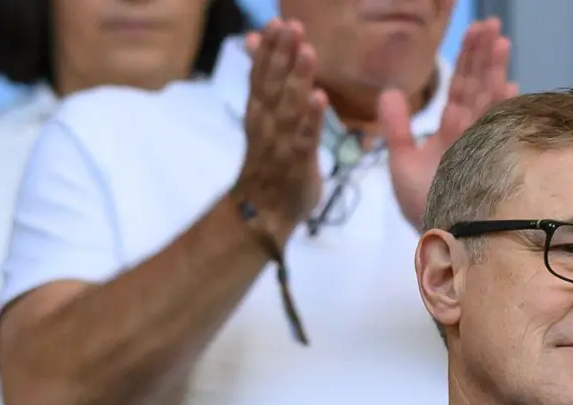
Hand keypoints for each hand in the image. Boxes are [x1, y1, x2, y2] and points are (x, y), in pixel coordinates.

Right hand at [233, 19, 326, 240]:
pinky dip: (310, 119)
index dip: (268, 49)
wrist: (261, 213)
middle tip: (291, 25)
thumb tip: (253, 41)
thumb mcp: (262, 117)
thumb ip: (263, 80)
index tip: (276, 22)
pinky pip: (304, 138)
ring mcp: (280, 143)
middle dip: (282, 55)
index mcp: (259, 111)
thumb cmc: (268, 162)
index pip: (261, 75)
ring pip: (288, 107)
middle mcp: (265, 123)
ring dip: (297, 80)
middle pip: (273, 85)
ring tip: (307, 52)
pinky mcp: (297, 162)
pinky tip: (319, 98)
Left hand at [379, 17, 515, 224]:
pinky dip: (504, 111)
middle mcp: (471, 135)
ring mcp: (482, 149)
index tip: (477, 30)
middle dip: (483, 57)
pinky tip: (511, 87)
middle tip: (491, 24)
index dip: (467, 59)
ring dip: (495, 74)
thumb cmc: (421, 205)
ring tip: (501, 44)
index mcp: (452, 130)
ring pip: (489, 104)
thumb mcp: (400, 162)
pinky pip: (498, 133)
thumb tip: (390, 91)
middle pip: (478, 88)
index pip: (461, 87)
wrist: (433, 242)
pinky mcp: (488, 165)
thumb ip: (396, 127)